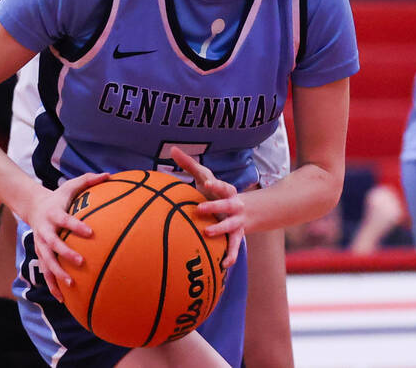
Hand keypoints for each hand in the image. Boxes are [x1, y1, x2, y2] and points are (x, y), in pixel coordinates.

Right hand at [24, 172, 108, 301]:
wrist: (34, 206)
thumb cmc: (59, 196)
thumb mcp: (71, 185)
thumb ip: (89, 180)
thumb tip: (110, 175)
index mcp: (54, 214)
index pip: (65, 220)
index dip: (76, 226)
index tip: (91, 232)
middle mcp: (45, 230)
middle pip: (54, 244)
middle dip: (66, 254)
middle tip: (81, 261)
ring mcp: (41, 244)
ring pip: (47, 261)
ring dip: (57, 273)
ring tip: (70, 283)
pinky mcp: (40, 254)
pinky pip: (45, 271)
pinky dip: (52, 284)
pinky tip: (62, 298)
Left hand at [171, 147, 244, 270]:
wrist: (243, 209)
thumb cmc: (214, 191)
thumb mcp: (205, 177)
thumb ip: (189, 164)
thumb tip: (173, 148)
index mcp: (226, 191)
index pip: (223, 186)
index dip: (216, 184)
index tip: (208, 182)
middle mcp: (234, 205)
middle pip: (227, 205)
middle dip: (215, 206)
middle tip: (199, 209)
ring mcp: (236, 222)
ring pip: (231, 226)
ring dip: (220, 229)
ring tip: (207, 233)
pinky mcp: (236, 236)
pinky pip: (234, 247)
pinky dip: (230, 256)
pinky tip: (223, 266)